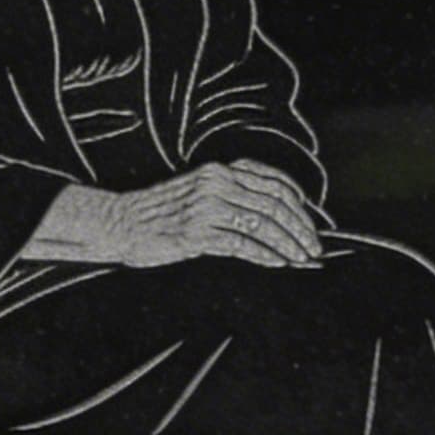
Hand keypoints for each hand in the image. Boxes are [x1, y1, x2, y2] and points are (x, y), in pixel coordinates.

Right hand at [26, 160, 324, 269]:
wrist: (118, 222)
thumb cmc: (161, 212)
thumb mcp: (200, 192)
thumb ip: (234, 196)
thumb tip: (277, 216)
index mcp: (220, 170)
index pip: (275, 183)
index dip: (301, 205)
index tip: (315, 223)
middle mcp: (216, 183)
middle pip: (275, 204)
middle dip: (301, 228)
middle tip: (315, 248)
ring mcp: (206, 208)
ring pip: (262, 225)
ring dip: (289, 244)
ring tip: (303, 259)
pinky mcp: (196, 234)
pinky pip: (241, 244)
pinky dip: (266, 255)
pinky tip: (279, 263)